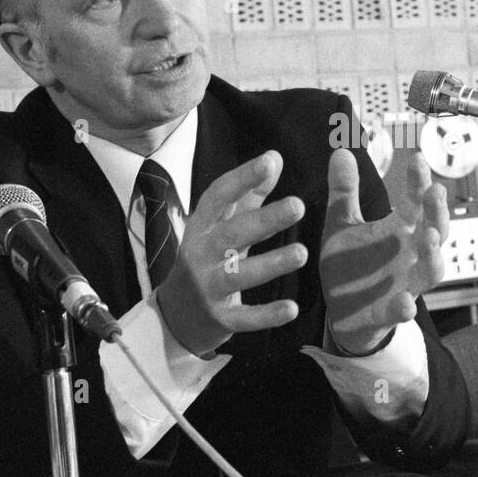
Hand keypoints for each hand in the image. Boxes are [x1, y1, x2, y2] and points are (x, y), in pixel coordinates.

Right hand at [156, 150, 306, 356]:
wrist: (175, 317)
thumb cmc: (207, 260)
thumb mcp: (221, 226)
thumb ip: (248, 195)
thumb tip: (274, 157)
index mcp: (202, 227)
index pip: (218, 197)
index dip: (242, 178)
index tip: (269, 161)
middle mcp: (201, 255)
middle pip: (231, 234)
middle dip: (264, 219)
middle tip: (298, 205)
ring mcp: (208, 288)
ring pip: (239, 275)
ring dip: (271, 265)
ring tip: (302, 253)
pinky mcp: (220, 319)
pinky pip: (244, 316)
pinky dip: (267, 315)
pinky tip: (292, 308)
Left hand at [320, 149, 447, 355]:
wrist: (343, 312)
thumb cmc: (350, 265)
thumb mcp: (342, 225)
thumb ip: (344, 192)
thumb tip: (341, 151)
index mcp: (401, 230)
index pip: (417, 202)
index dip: (419, 181)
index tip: (416, 158)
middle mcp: (410, 255)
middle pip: (435, 231)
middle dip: (437, 212)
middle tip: (434, 191)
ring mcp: (405, 283)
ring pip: (431, 271)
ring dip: (433, 255)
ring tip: (427, 237)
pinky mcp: (391, 312)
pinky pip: (403, 310)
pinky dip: (405, 307)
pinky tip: (406, 303)